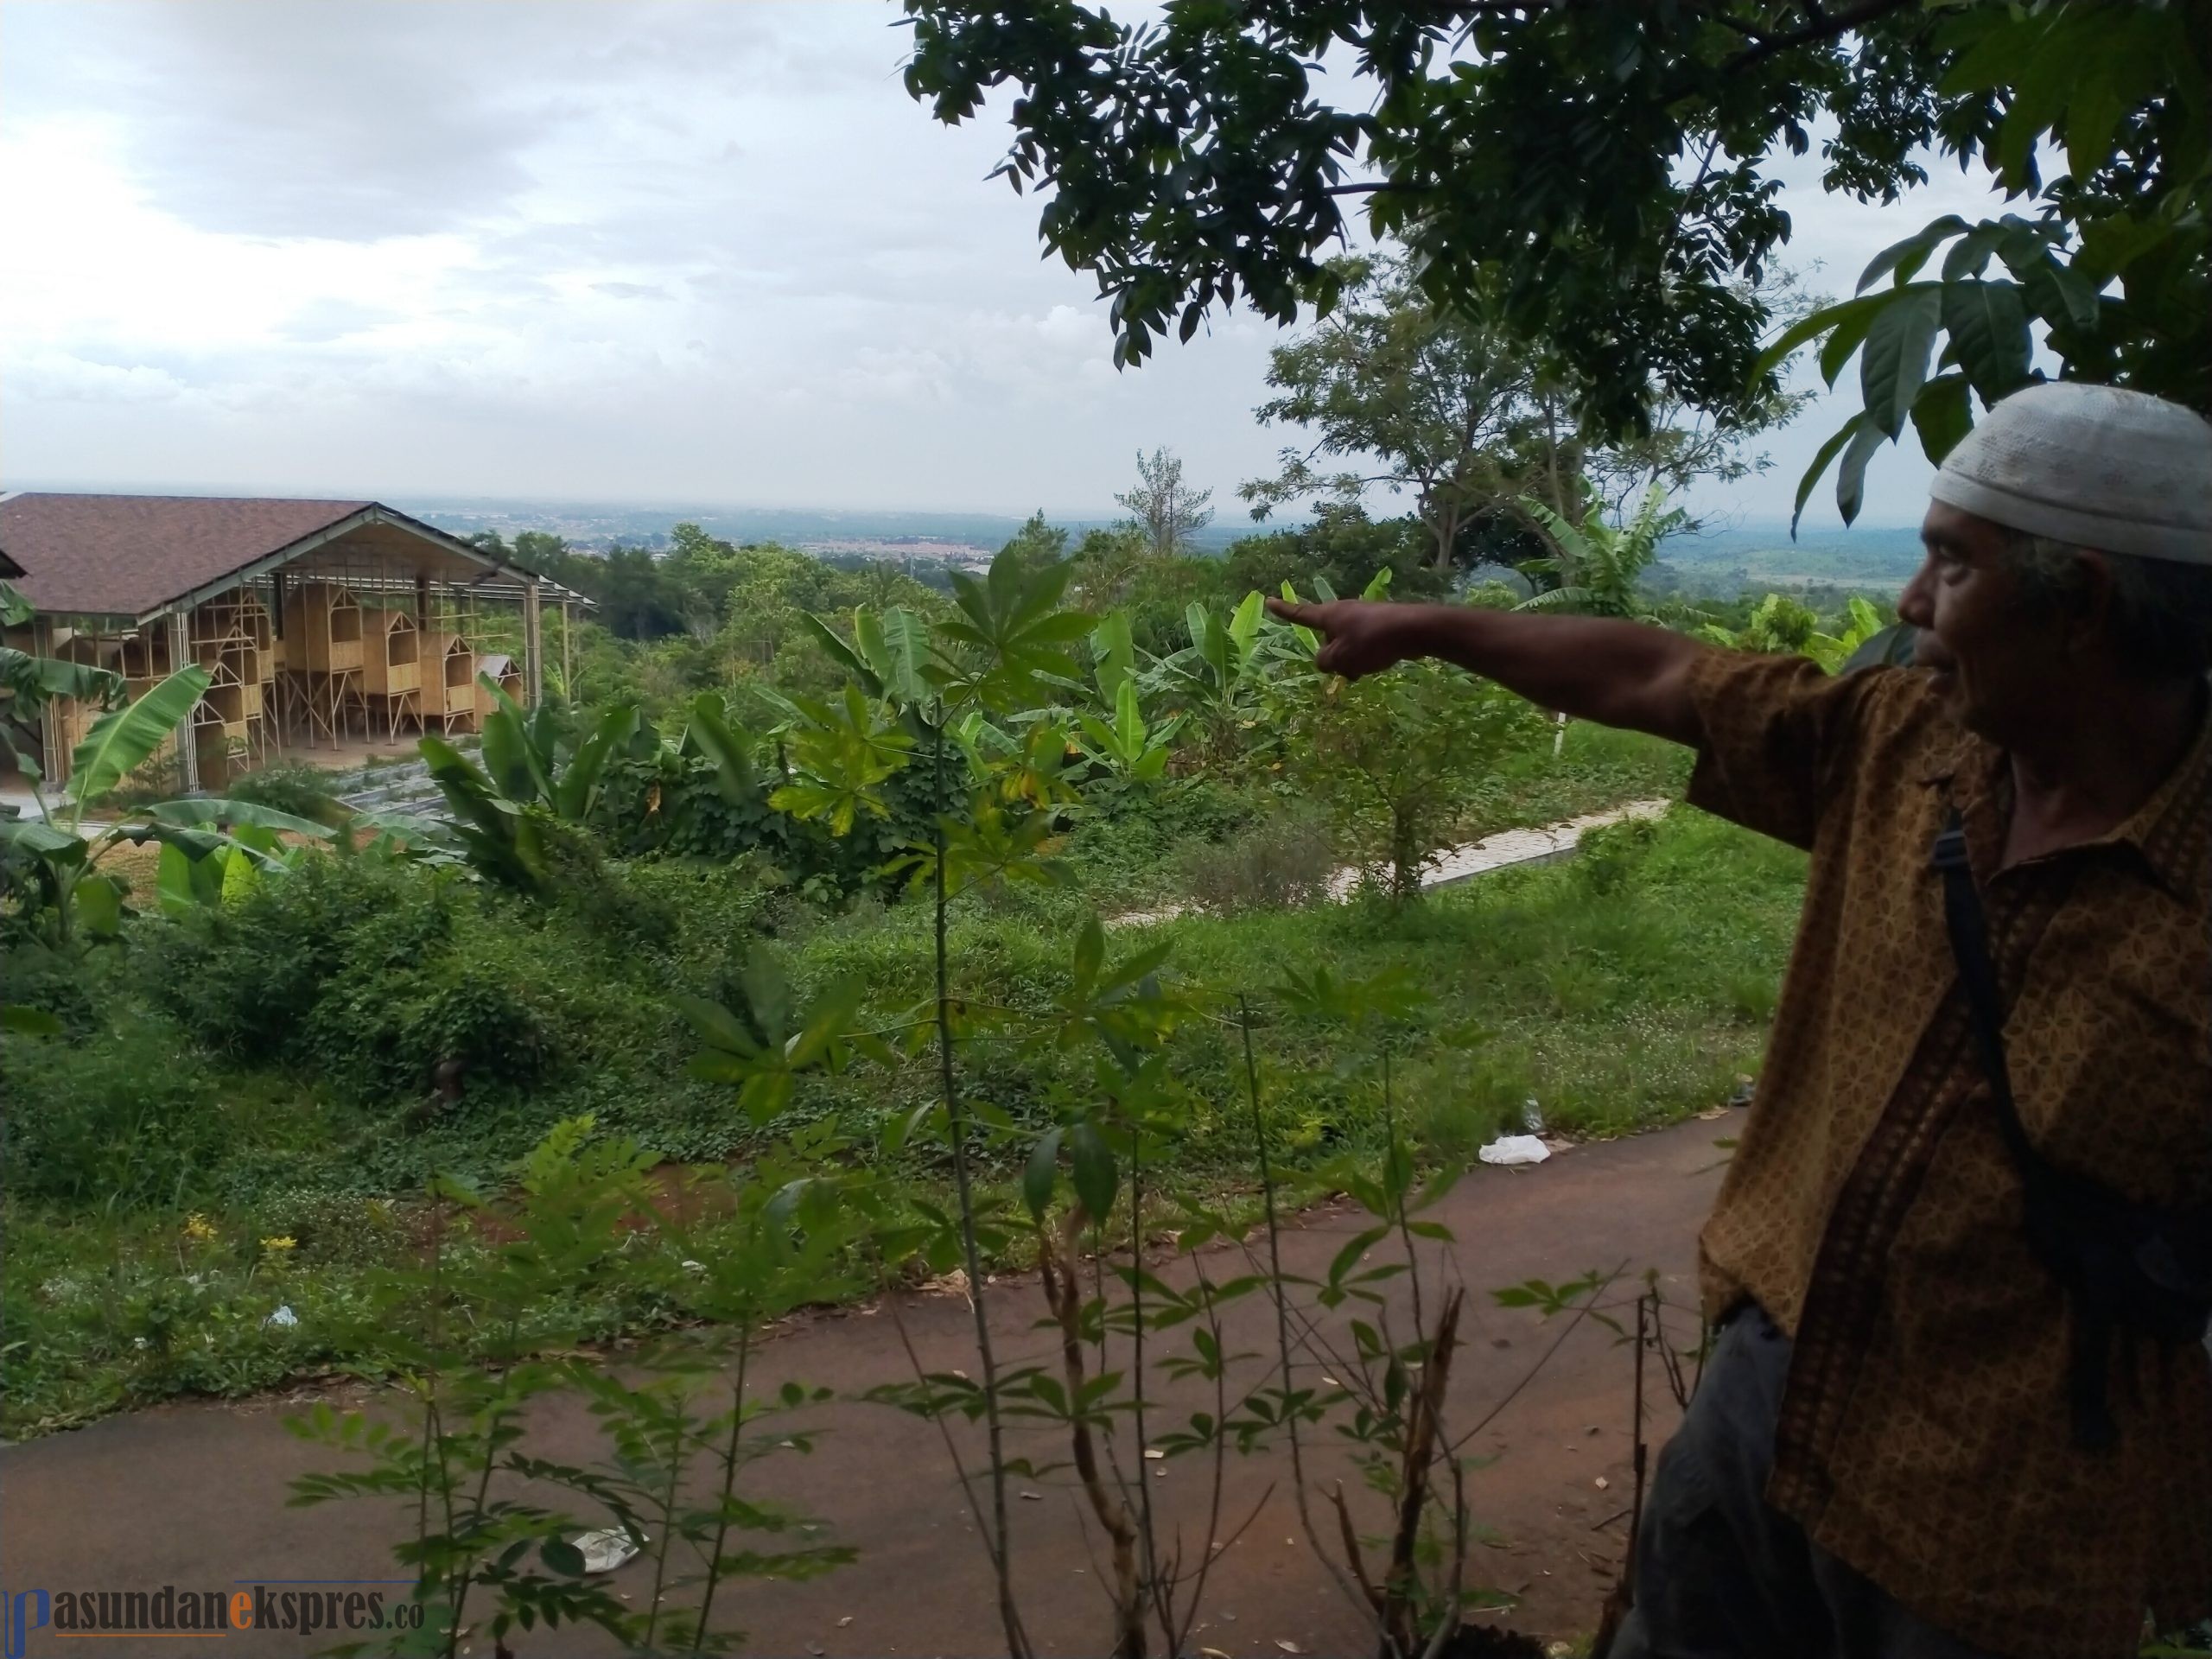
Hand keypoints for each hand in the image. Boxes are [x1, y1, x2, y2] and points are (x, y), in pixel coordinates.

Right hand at [1266, 597, 1416, 679]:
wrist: (1413, 629)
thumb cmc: (1371, 642)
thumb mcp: (1340, 658)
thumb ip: (1324, 661)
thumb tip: (1325, 660)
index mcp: (1329, 615)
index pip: (1300, 614)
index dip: (1284, 611)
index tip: (1269, 600)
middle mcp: (1343, 612)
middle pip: (1327, 638)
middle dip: (1333, 656)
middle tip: (1346, 670)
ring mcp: (1362, 617)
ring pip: (1346, 644)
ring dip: (1351, 660)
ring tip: (1365, 669)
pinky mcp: (1379, 624)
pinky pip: (1363, 644)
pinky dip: (1365, 655)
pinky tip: (1379, 661)